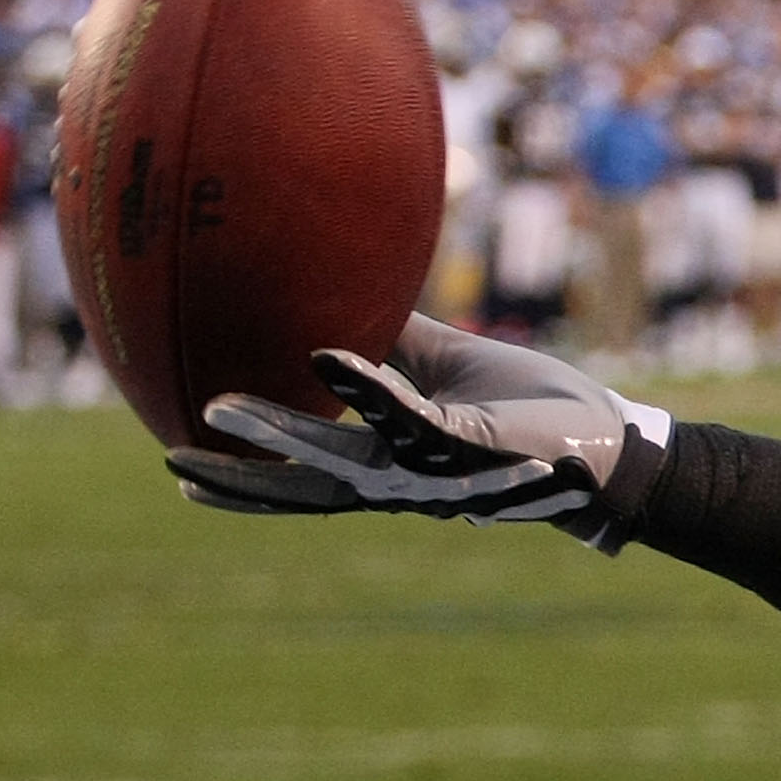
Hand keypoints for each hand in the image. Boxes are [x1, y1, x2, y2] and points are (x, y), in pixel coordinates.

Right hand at [166, 315, 670, 546]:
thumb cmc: (532, 410)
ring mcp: (435, 464)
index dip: (247, 479)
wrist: (607, 441)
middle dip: (242, 477)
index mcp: (394, 465)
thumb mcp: (448, 372)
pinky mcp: (471, 440)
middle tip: (173, 463)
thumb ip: (394, 348)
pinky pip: (411, 412)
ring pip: (345, 452)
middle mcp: (406, 477)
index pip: (307, 478)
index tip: (182, 473)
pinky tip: (325, 358)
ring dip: (282, 428)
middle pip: (309, 482)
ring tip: (218, 406)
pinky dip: (366, 386)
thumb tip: (342, 298)